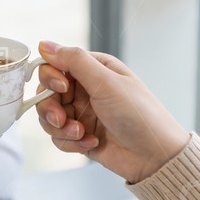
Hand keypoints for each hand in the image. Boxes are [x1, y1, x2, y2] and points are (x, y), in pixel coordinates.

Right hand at [35, 42, 189, 183]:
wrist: (155, 156)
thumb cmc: (140, 115)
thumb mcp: (106, 83)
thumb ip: (74, 61)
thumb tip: (45, 44)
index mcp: (93, 69)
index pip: (55, 65)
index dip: (51, 77)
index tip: (61, 88)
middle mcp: (84, 89)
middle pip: (46, 93)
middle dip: (50, 108)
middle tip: (62, 118)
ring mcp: (81, 113)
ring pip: (48, 117)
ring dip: (61, 128)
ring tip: (81, 133)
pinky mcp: (79, 136)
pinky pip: (58, 137)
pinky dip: (70, 142)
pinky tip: (91, 143)